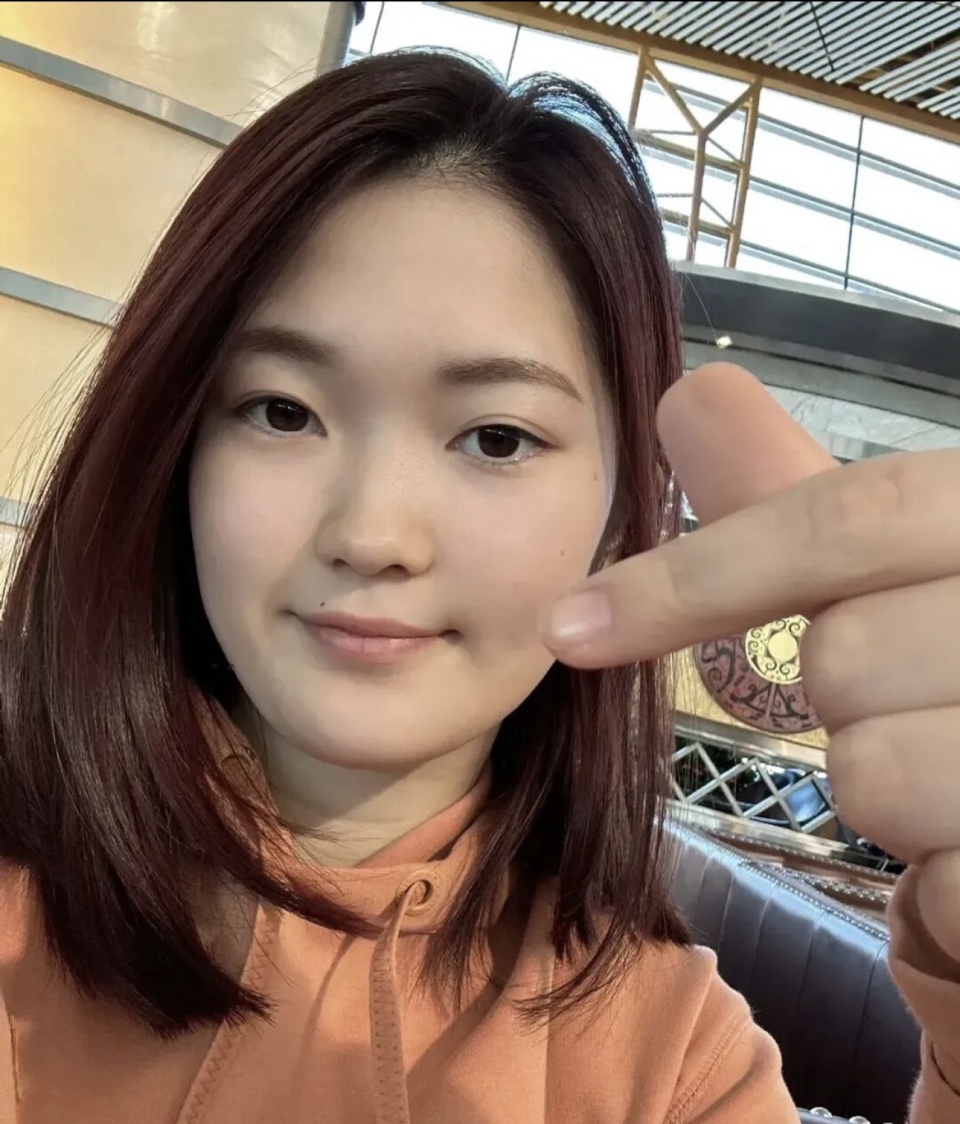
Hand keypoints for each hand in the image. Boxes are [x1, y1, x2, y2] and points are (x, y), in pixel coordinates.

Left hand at [542, 363, 959, 964]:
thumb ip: (796, 494)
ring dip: (890, 782)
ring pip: (874, 770)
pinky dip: (935, 869)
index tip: (569, 627)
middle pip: (843, 658)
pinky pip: (938, 874)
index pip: (847, 518)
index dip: (695, 576)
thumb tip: (687, 395)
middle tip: (921, 691)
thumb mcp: (903, 559)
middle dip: (844, 688)